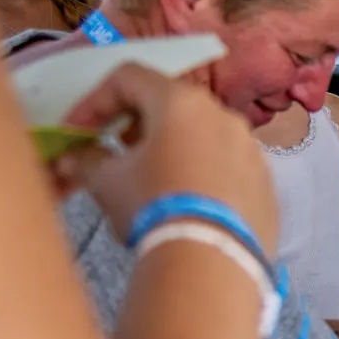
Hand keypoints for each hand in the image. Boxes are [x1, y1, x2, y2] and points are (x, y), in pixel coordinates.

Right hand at [57, 63, 277, 250]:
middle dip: (136, 124)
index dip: (95, 100)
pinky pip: (227, 167)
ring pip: (203, 136)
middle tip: (116, 153)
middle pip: (172, 104)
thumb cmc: (152, 207)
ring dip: (172, 149)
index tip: (78, 131)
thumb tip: (73, 159)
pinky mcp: (265, 183)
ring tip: (152, 182)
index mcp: (182, 101)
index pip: (129, 77)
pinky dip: (202, 175)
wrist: (212, 261)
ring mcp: (251, 149)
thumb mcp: (108, 182)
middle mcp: (224, 115)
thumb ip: (86, 161)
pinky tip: (187, 205)